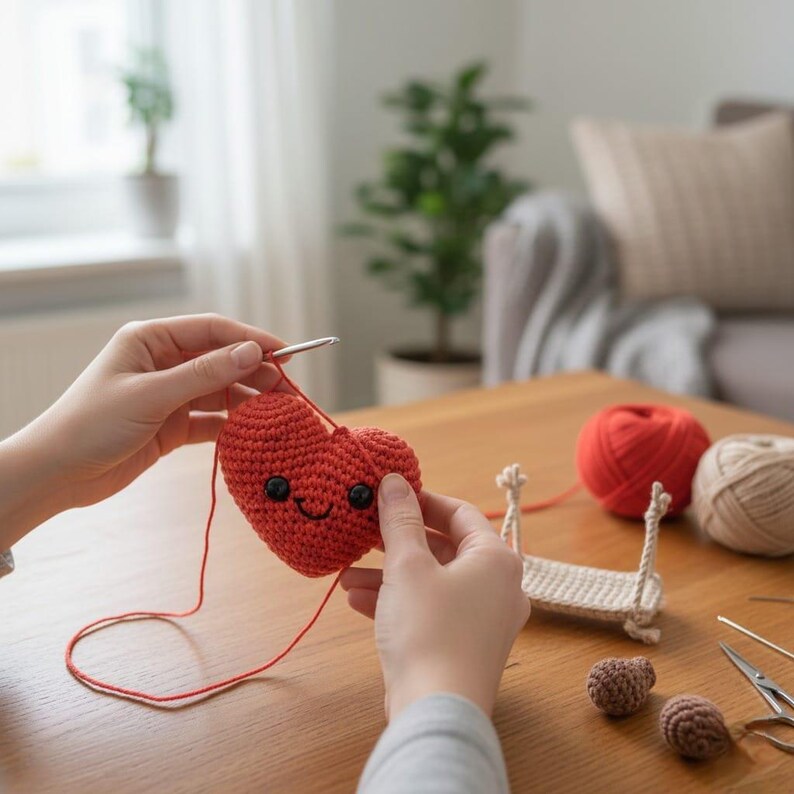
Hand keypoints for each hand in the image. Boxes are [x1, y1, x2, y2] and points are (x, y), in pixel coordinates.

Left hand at [0, 314, 287, 548]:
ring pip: (221, 391)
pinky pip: (212, 420)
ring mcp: (170, 395)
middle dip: (256, 372)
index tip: (286, 353)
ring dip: (249, 400)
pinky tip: (253, 431)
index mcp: (151, 340)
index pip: (212, 330)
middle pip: (222, 360)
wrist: (57, 474)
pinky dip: (232, 425)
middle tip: (289, 390)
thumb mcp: (151, 395)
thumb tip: (251, 352)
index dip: (251, 339)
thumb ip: (204, 374)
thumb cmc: (91, 425)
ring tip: (279, 411)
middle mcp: (164, 363)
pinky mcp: (172, 425)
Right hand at [340, 473, 529, 719]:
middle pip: (445, 549)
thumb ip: (400, 521)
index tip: (390, 497)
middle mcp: (500, 587)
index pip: (461, 513)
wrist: (436, 712)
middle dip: (398, 543)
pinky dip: (399, 602)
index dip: (423, 501)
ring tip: (348, 574)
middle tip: (365, 534)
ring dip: (390, 576)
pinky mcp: (466, 646)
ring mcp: (485, 620)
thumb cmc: (428, 630)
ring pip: (433, 582)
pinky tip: (358, 601)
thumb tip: (394, 481)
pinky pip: (432, 610)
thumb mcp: (407, 566)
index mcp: (496, 559)